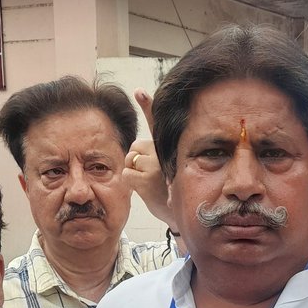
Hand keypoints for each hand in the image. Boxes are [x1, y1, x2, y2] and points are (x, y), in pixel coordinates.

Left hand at [121, 89, 173, 225]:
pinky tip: (143, 190)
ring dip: (133, 171)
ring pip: (129, 160)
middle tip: (148, 176)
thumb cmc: (172, 192)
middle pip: (135, 147)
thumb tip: (135, 154)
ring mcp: (155, 164)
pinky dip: (130, 183)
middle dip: (135, 159)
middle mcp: (163, 151)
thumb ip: (156, 156)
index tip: (139, 91)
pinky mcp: (146, 178)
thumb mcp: (169, 169)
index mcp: (169, 146)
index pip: (157, 122)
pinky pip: (126, 174)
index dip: (148, 104)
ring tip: (148, 184)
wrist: (181, 215)